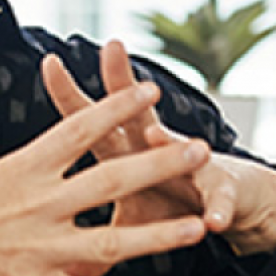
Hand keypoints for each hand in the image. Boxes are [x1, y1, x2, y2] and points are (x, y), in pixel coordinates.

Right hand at [0, 80, 208, 275]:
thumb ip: (35, 169)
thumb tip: (68, 146)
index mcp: (22, 168)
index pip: (77, 130)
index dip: (117, 109)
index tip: (152, 91)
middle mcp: (34, 204)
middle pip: (109, 180)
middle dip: (159, 164)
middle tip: (201, 148)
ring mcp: (36, 249)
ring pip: (110, 244)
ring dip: (159, 237)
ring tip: (200, 228)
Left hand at [42, 40, 275, 257]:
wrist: (229, 202)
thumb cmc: (165, 200)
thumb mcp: (124, 209)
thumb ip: (91, 218)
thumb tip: (46, 229)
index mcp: (121, 149)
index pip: (89, 118)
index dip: (69, 93)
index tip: (49, 60)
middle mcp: (154, 146)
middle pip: (134, 109)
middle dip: (120, 79)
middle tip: (111, 46)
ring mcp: (190, 163)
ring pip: (177, 146)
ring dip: (167, 141)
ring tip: (152, 135)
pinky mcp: (223, 189)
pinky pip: (218, 199)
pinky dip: (216, 209)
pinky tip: (212, 221)